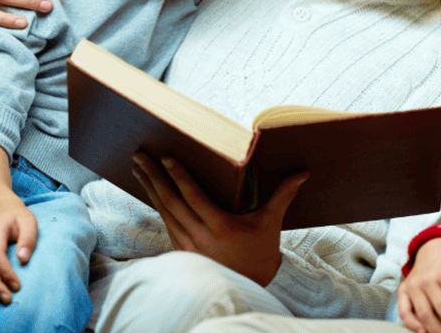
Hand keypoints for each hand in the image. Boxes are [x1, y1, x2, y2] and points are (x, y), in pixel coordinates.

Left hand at [132, 152, 305, 285]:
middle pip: (171, 202)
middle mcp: (200, 236)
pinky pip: (166, 223)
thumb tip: (302, 172)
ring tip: (138, 168)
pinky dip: (156, 204)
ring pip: (164, 212)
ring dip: (150, 188)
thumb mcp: (271, 222)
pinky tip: (150, 191)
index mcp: (221, 227)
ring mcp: (188, 245)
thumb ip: (283, 195)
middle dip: (153, 177)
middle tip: (140, 156)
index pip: (193, 197)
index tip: (165, 157)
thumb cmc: (261, 251)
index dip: (178, 176)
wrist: (249, 285)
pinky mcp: (182, 250)